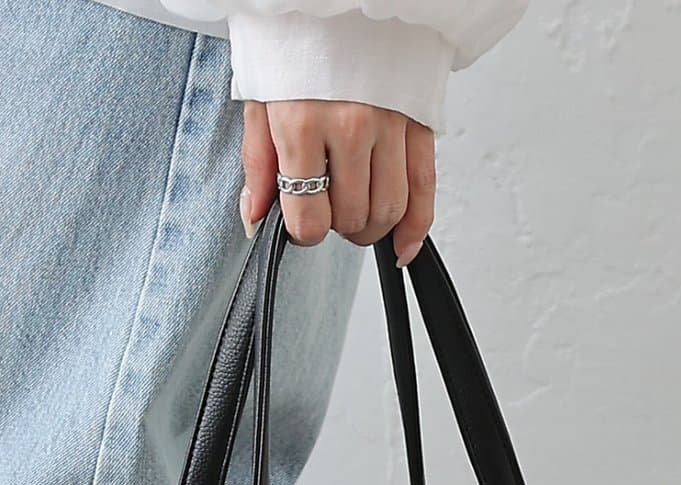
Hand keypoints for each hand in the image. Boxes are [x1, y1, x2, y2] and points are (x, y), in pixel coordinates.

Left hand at [240, 100, 434, 266]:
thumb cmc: (295, 42)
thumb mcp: (261, 99)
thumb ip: (258, 165)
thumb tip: (255, 219)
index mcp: (303, 124)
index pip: (309, 218)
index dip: (303, 232)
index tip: (301, 223)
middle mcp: (350, 126)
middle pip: (352, 217)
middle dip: (338, 226)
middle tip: (328, 210)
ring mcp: (390, 123)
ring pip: (389, 209)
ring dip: (371, 226)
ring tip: (355, 212)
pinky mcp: (418, 120)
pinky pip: (425, 188)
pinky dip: (415, 227)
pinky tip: (402, 245)